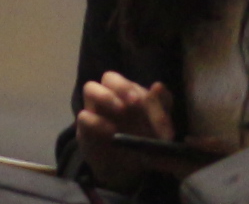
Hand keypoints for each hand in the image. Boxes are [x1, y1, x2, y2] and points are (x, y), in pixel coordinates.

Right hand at [74, 74, 182, 188]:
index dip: (153, 97)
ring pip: (90, 88)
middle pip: (110, 78)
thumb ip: (161, 111)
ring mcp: (95, 111)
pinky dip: (98, 122)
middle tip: (136, 101)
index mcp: (131, 96)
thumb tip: (158, 86)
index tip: (163, 117)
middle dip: (123, 87)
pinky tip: (112, 133)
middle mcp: (111, 98)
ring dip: (106, 96)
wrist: (125, 171)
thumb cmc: (142, 146)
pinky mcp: (85, 129)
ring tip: (120, 109)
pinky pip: (84, 117)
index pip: (139, 87)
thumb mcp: (158, 133)